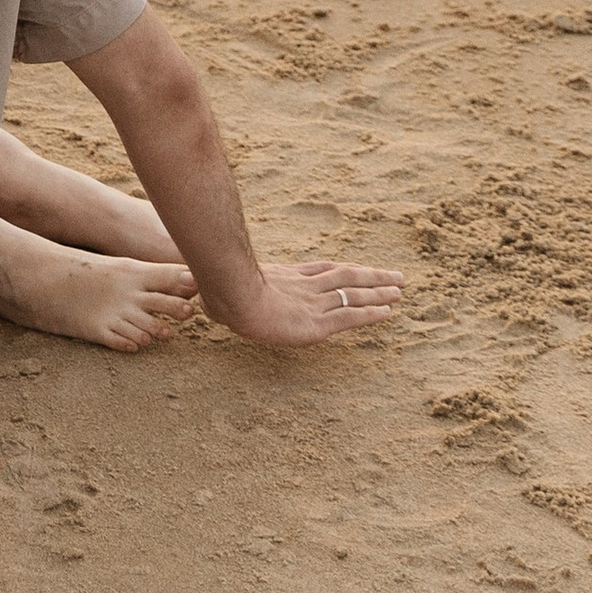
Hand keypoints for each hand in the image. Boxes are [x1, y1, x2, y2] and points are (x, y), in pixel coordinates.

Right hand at [211, 258, 404, 344]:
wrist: (231, 293)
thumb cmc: (219, 289)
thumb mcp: (217, 286)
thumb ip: (214, 288)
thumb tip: (190, 287)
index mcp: (284, 276)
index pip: (320, 271)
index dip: (341, 271)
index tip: (357, 269)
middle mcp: (304, 286)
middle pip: (345, 277)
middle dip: (371, 276)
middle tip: (395, 276)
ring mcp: (312, 302)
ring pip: (354, 293)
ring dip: (379, 291)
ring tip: (401, 289)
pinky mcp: (318, 322)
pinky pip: (351, 316)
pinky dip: (371, 313)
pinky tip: (388, 312)